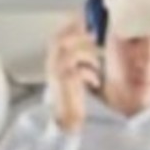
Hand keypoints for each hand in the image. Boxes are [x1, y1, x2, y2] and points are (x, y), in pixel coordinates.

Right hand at [46, 16, 100, 132]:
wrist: (68, 124)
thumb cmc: (73, 104)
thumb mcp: (74, 79)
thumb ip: (78, 62)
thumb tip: (91, 44)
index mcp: (53, 65)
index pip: (57, 39)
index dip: (69, 29)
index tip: (85, 25)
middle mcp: (52, 68)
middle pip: (61, 41)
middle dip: (79, 37)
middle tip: (94, 37)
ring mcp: (57, 75)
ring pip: (72, 53)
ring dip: (88, 56)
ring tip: (97, 66)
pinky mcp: (66, 84)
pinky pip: (79, 70)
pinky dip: (91, 74)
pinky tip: (95, 83)